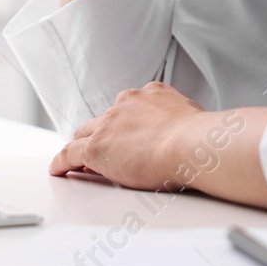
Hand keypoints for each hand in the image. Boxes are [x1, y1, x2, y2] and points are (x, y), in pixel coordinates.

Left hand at [48, 84, 266, 209]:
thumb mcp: (196, 118)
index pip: (129, 108)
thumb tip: (208, 132)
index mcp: (151, 94)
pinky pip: (70, 153)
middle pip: (104, 119)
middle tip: (100, 149)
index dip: (124, 124)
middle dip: (100, 132)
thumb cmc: (203, 137)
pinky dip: (62, 162)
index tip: (126, 134)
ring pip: (85, 134)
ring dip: (82, 147)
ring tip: (77, 162)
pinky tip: (58, 170)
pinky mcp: (97, 146)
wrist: (194, 144)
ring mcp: (110, 124)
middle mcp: (127, 103)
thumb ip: (189, 121)